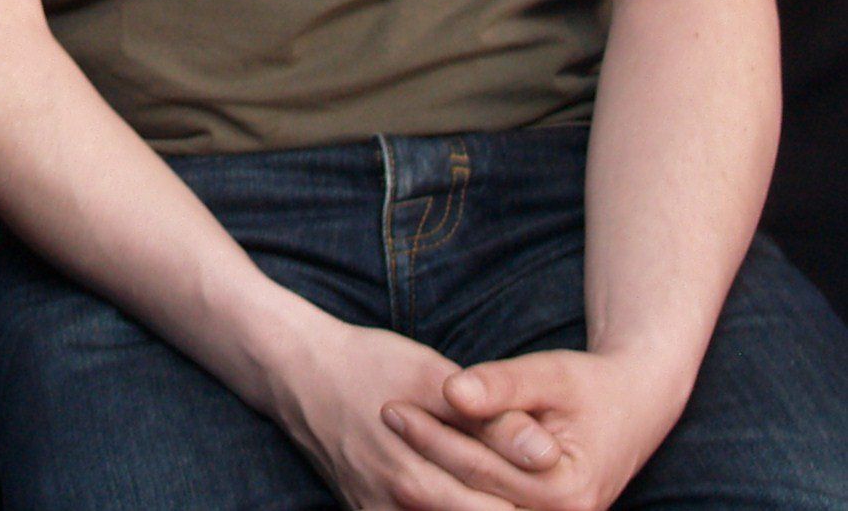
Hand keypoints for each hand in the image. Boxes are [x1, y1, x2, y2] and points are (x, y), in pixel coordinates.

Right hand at [269, 316, 559, 509]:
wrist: (294, 368)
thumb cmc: (367, 364)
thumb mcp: (432, 378)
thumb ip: (490, 421)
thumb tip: (548, 454)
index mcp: (417, 481)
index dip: (538, 505)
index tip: (568, 486)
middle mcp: (395, 508)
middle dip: (516, 508)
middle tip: (551, 494)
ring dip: (483, 508)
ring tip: (514, 494)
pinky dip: (449, 509)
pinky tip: (470, 496)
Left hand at [383, 350, 680, 510]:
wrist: (635, 406)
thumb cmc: (588, 385)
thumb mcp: (548, 375)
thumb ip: (501, 387)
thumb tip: (451, 391)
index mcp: (565, 491)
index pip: (479, 467)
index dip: (430, 435)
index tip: (388, 405)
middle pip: (470, 501)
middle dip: (422, 463)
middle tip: (383, 421)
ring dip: (429, 489)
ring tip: (388, 447)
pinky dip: (449, 500)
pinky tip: (414, 472)